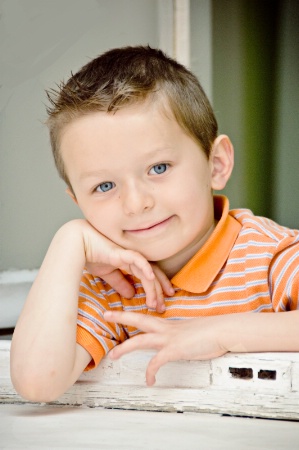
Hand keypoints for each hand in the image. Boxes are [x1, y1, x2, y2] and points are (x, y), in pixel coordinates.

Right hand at [81, 220, 173, 312]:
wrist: (78, 243)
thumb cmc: (92, 255)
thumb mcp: (108, 274)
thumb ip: (120, 283)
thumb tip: (131, 295)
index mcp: (131, 263)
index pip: (150, 276)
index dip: (157, 289)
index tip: (160, 304)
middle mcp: (134, 259)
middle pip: (153, 275)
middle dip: (159, 292)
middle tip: (162, 308)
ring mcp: (129, 254)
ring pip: (148, 271)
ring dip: (153, 288)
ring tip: (154, 302)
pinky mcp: (122, 252)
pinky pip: (138, 259)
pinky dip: (146, 268)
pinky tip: (151, 278)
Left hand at [103, 310, 227, 385]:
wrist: (222, 331)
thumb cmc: (212, 332)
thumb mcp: (192, 332)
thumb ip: (182, 336)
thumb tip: (181, 341)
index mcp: (170, 325)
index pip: (147, 319)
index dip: (133, 315)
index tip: (122, 313)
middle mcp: (166, 329)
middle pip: (139, 320)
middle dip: (121, 316)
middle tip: (106, 314)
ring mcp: (169, 338)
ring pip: (140, 340)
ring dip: (124, 347)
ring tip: (113, 355)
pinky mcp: (174, 350)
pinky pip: (156, 362)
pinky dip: (150, 372)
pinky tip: (149, 381)